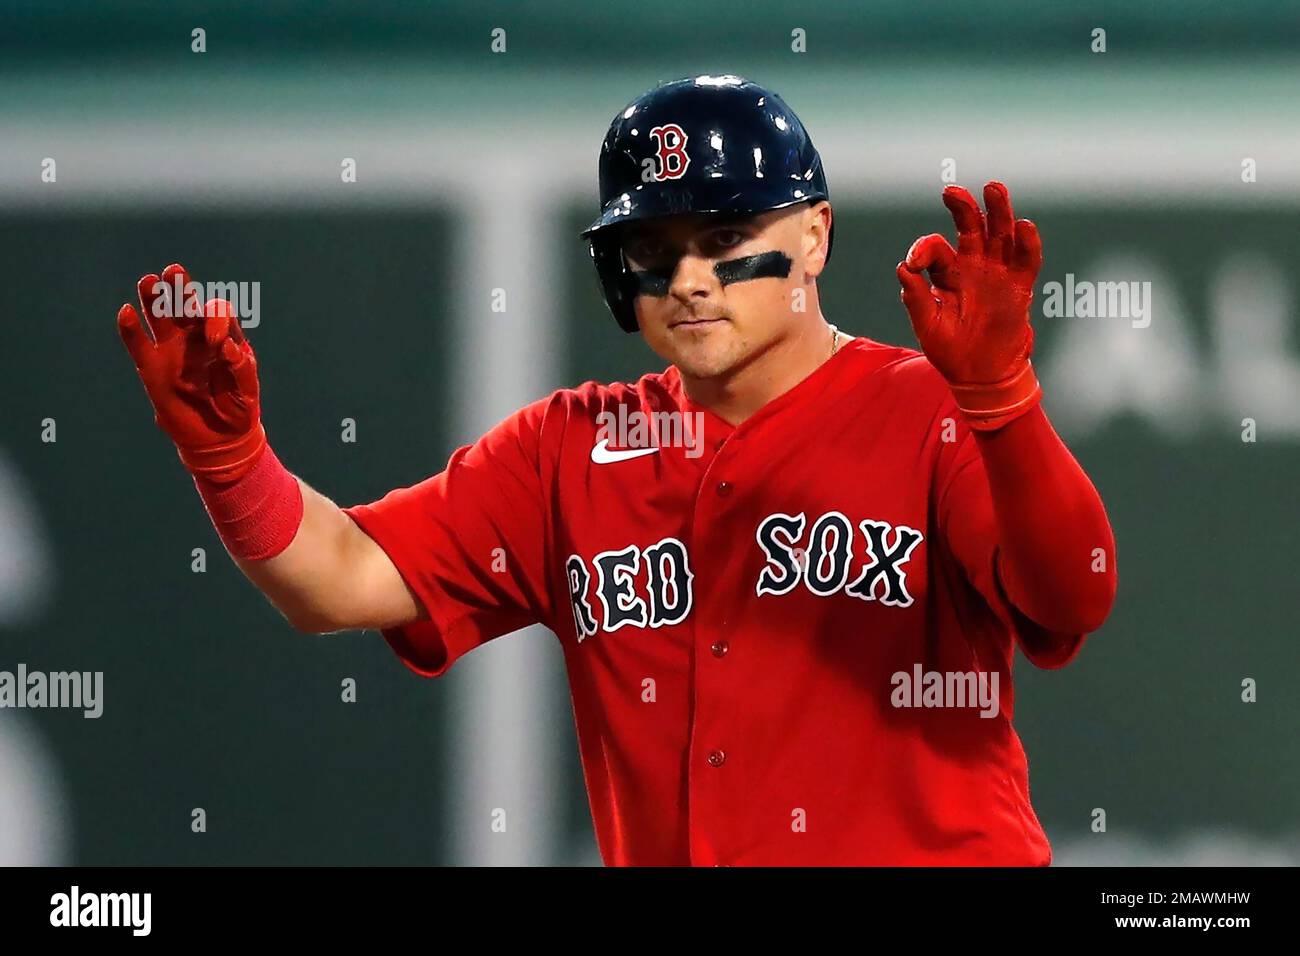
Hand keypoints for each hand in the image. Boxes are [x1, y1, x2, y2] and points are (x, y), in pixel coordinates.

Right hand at [117, 263, 265, 481]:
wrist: (219, 437)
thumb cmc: (238, 409)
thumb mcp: (247, 390)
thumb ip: (240, 368)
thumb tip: (226, 345)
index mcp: (223, 338)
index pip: (217, 314)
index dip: (214, 320)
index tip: (214, 344)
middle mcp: (195, 338)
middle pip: (186, 306)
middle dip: (180, 289)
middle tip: (174, 272)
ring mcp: (172, 351)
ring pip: (160, 318)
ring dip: (155, 300)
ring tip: (149, 282)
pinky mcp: (153, 369)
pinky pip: (139, 345)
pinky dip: (131, 330)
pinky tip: (126, 312)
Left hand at [896, 181, 1042, 429]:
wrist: (980, 375)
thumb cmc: (950, 350)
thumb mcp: (927, 325)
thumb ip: (916, 297)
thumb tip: (904, 268)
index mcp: (947, 273)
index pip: (935, 249)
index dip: (924, 249)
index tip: (913, 262)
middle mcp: (973, 265)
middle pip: (971, 228)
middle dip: (963, 208)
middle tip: (952, 192)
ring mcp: (998, 273)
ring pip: (1000, 234)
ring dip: (998, 211)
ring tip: (993, 188)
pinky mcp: (1020, 286)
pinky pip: (1027, 260)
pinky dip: (1027, 243)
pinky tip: (1023, 226)